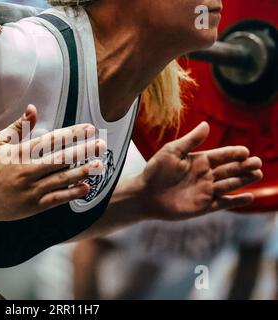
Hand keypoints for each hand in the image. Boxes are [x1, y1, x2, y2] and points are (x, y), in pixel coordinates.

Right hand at [0, 105, 106, 221]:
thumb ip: (18, 126)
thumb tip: (33, 108)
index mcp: (20, 153)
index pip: (51, 140)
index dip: (72, 134)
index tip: (89, 128)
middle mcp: (27, 170)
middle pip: (60, 159)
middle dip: (82, 150)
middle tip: (101, 144)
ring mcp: (31, 189)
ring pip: (61, 179)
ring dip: (82, 172)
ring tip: (99, 165)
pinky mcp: (33, 205)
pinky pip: (56, 199)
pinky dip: (72, 193)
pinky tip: (86, 187)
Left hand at [138, 122, 262, 220]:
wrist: (144, 195)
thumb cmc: (155, 171)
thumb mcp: (172, 151)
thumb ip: (190, 140)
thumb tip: (206, 124)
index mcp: (198, 160)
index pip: (221, 155)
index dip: (233, 153)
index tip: (245, 151)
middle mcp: (205, 175)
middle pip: (230, 169)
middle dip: (244, 166)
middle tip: (257, 163)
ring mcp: (205, 191)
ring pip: (230, 185)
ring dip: (243, 180)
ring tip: (257, 174)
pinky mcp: (203, 206)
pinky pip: (223, 203)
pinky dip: (236, 201)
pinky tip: (249, 196)